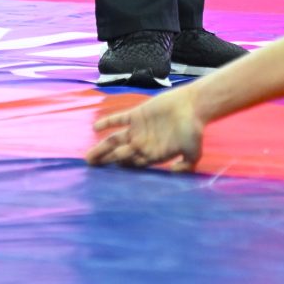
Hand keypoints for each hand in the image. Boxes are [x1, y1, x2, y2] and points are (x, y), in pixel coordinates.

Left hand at [87, 91, 204, 170]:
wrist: (195, 105)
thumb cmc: (194, 129)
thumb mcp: (193, 152)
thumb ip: (185, 166)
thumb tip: (172, 173)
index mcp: (152, 154)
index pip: (131, 165)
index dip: (119, 170)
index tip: (106, 178)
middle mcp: (142, 143)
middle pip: (118, 154)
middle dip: (105, 162)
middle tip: (90, 168)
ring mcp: (138, 129)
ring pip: (115, 140)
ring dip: (101, 147)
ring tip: (88, 157)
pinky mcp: (138, 114)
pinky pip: (119, 119)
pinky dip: (107, 122)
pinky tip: (96, 128)